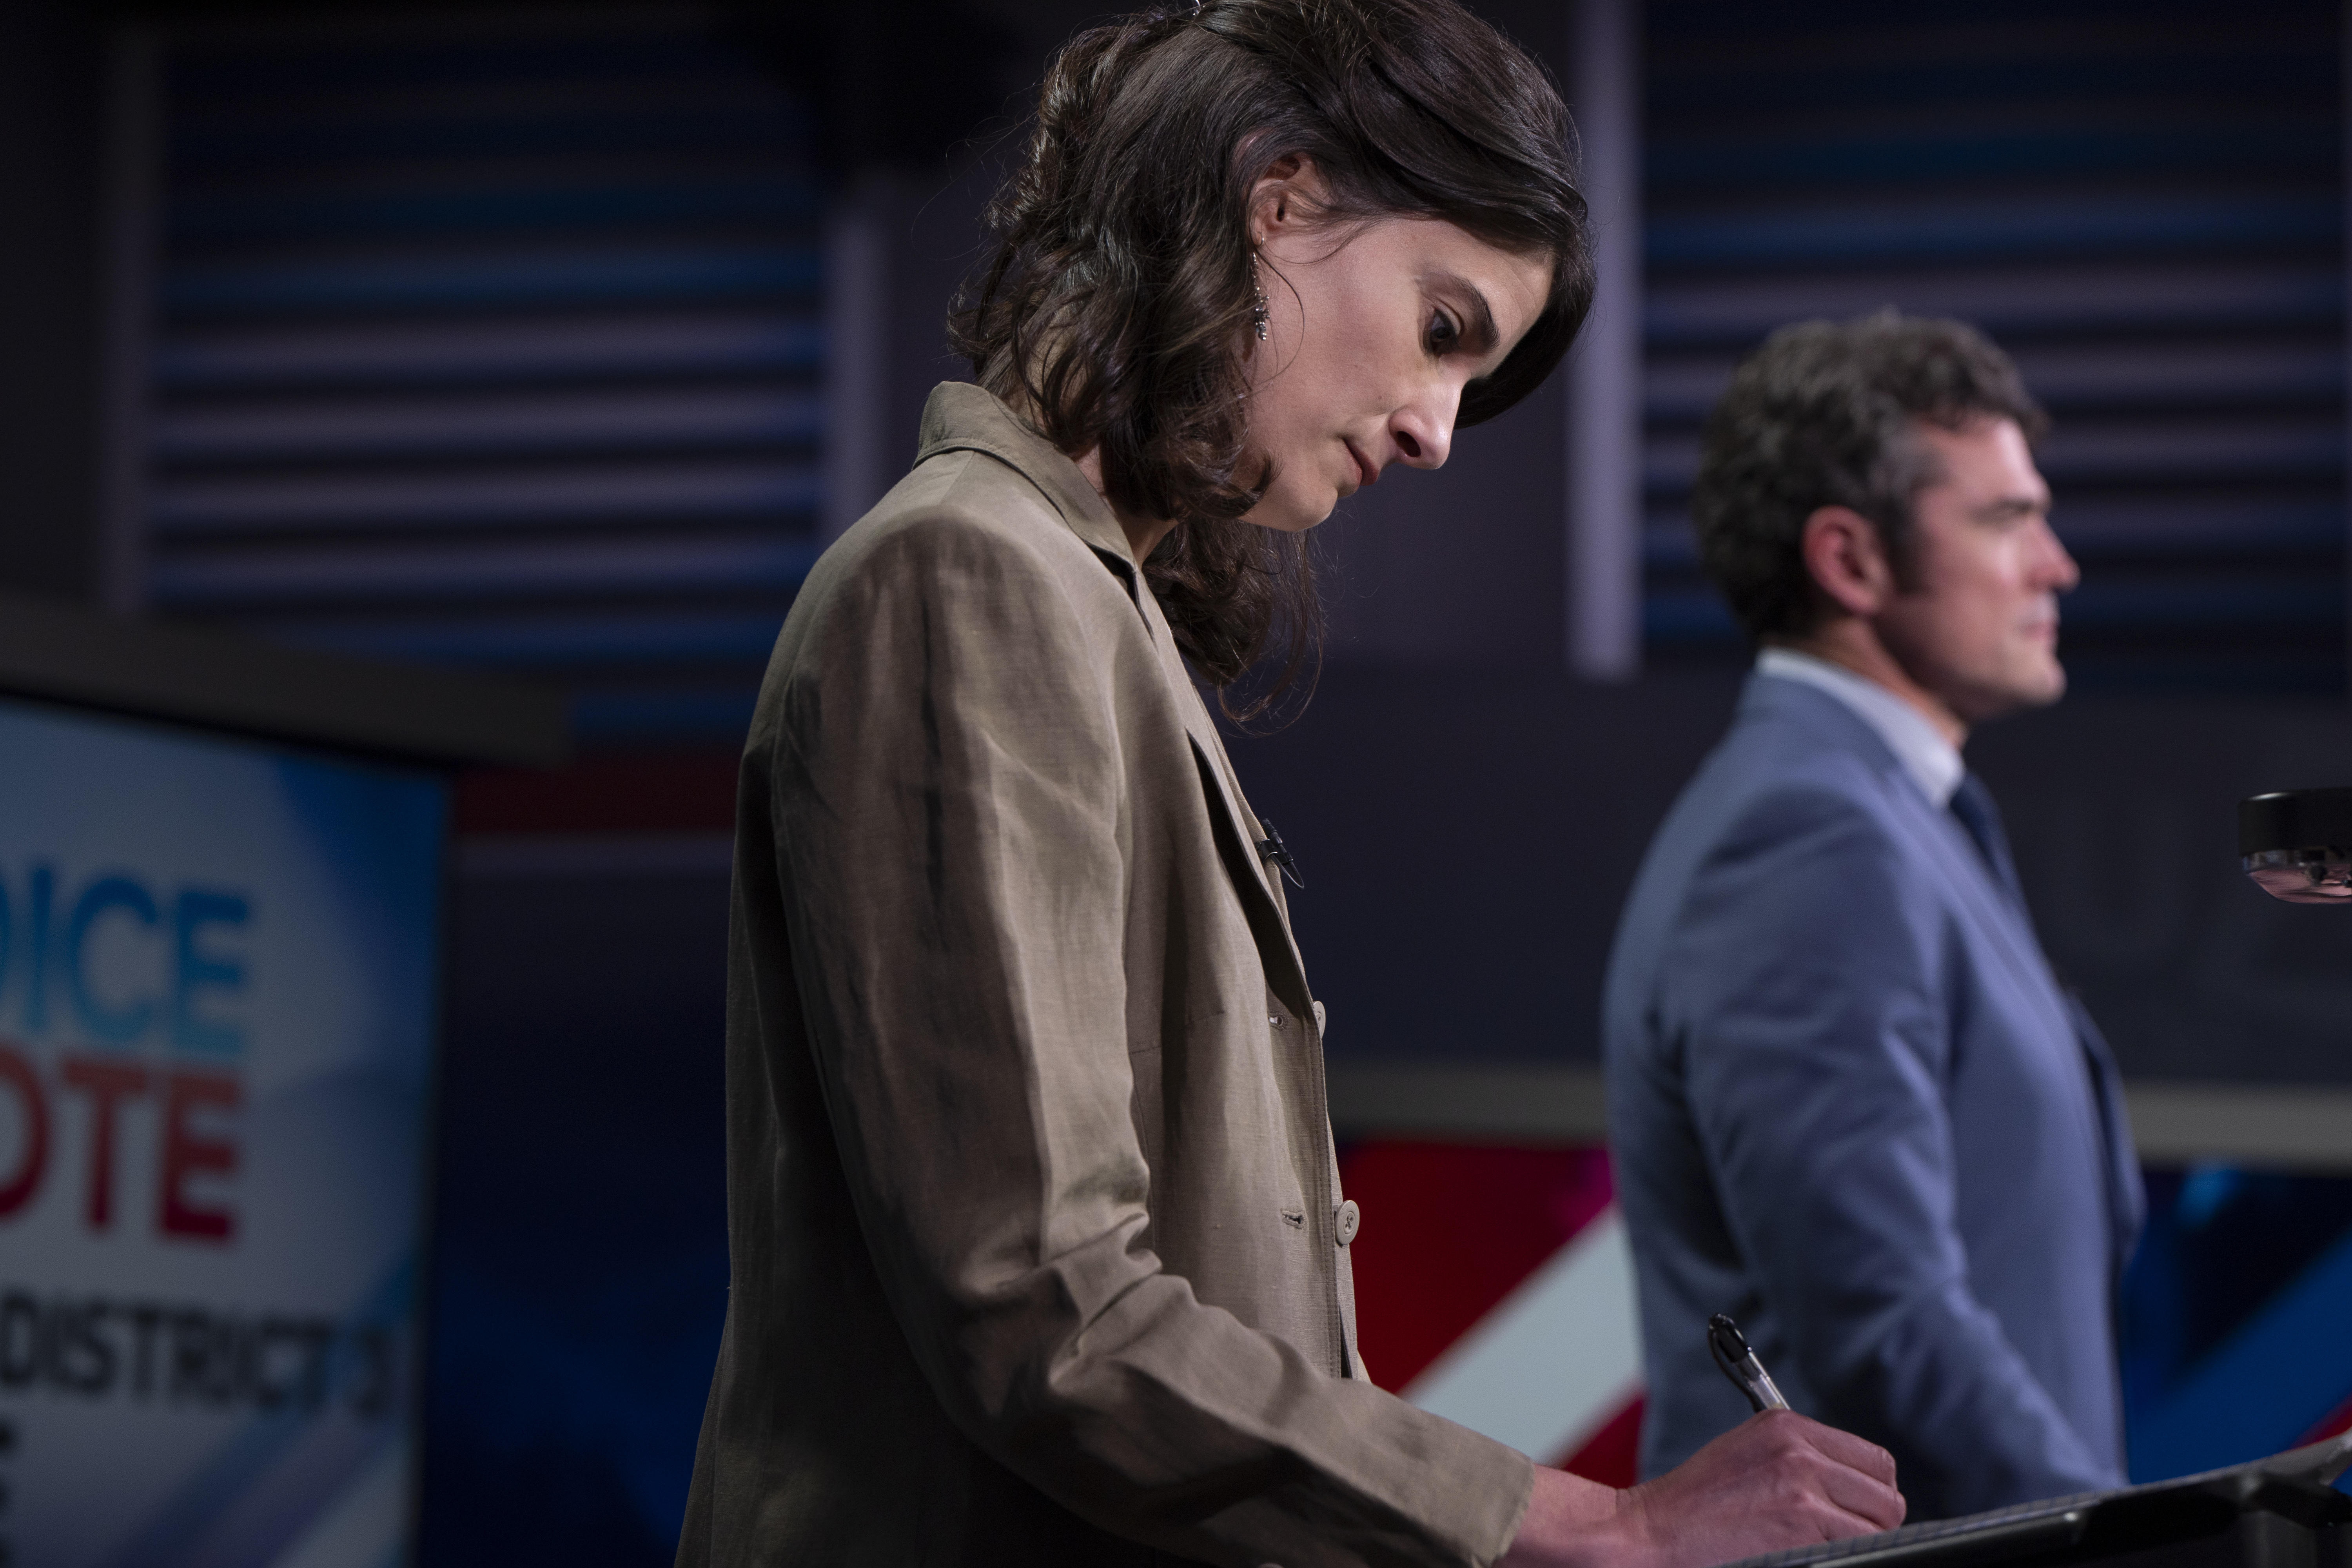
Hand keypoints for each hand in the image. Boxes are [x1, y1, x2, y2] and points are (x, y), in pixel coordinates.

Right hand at [1497, 1411, 1904, 1567]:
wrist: (1651, 1530)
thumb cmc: (1695, 1502)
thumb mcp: (1748, 1451)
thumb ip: (1800, 1456)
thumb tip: (1852, 1485)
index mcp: (1788, 1427)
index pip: (1874, 1461)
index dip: (1871, 1492)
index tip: (1856, 1510)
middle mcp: (1802, 1451)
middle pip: (1886, 1494)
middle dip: (1872, 1521)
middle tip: (1842, 1536)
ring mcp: (1805, 1490)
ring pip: (1881, 1524)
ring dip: (1861, 1542)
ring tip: (1824, 1547)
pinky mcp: (1805, 1527)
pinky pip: (1860, 1548)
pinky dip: (1847, 1556)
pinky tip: (1811, 1555)